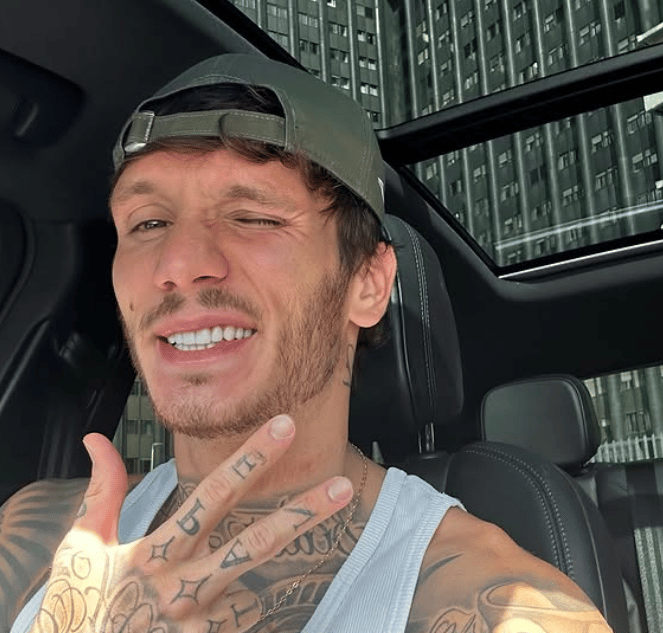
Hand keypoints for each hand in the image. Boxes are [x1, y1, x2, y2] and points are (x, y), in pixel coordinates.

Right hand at [30, 416, 352, 632]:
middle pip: (254, 544)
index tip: (284, 428)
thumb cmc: (77, 608)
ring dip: (272, 579)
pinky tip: (244, 614)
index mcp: (156, 553)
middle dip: (301, 514)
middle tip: (339, 487)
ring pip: (256, 592)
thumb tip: (98, 438)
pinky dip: (251, 619)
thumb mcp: (81, 546)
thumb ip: (102, 491)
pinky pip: (244, 629)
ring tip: (273, 570)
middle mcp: (183, 587)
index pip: (215, 495)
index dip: (252, 458)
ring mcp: (196, 626)